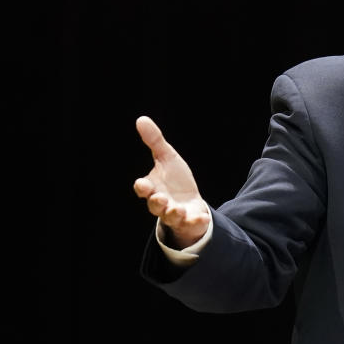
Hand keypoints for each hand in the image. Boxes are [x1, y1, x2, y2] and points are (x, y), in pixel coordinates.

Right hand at [133, 116, 209, 248]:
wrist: (190, 201)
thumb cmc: (174, 179)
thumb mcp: (167, 158)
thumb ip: (155, 141)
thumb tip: (141, 119)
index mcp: (153, 187)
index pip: (143, 188)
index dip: (142, 187)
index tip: (143, 184)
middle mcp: (161, 203)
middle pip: (155, 206)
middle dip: (157, 203)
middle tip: (160, 198)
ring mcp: (174, 214)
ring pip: (170, 217)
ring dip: (173, 213)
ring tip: (177, 209)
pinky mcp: (188, 221)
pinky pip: (190, 224)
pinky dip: (195, 222)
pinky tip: (202, 218)